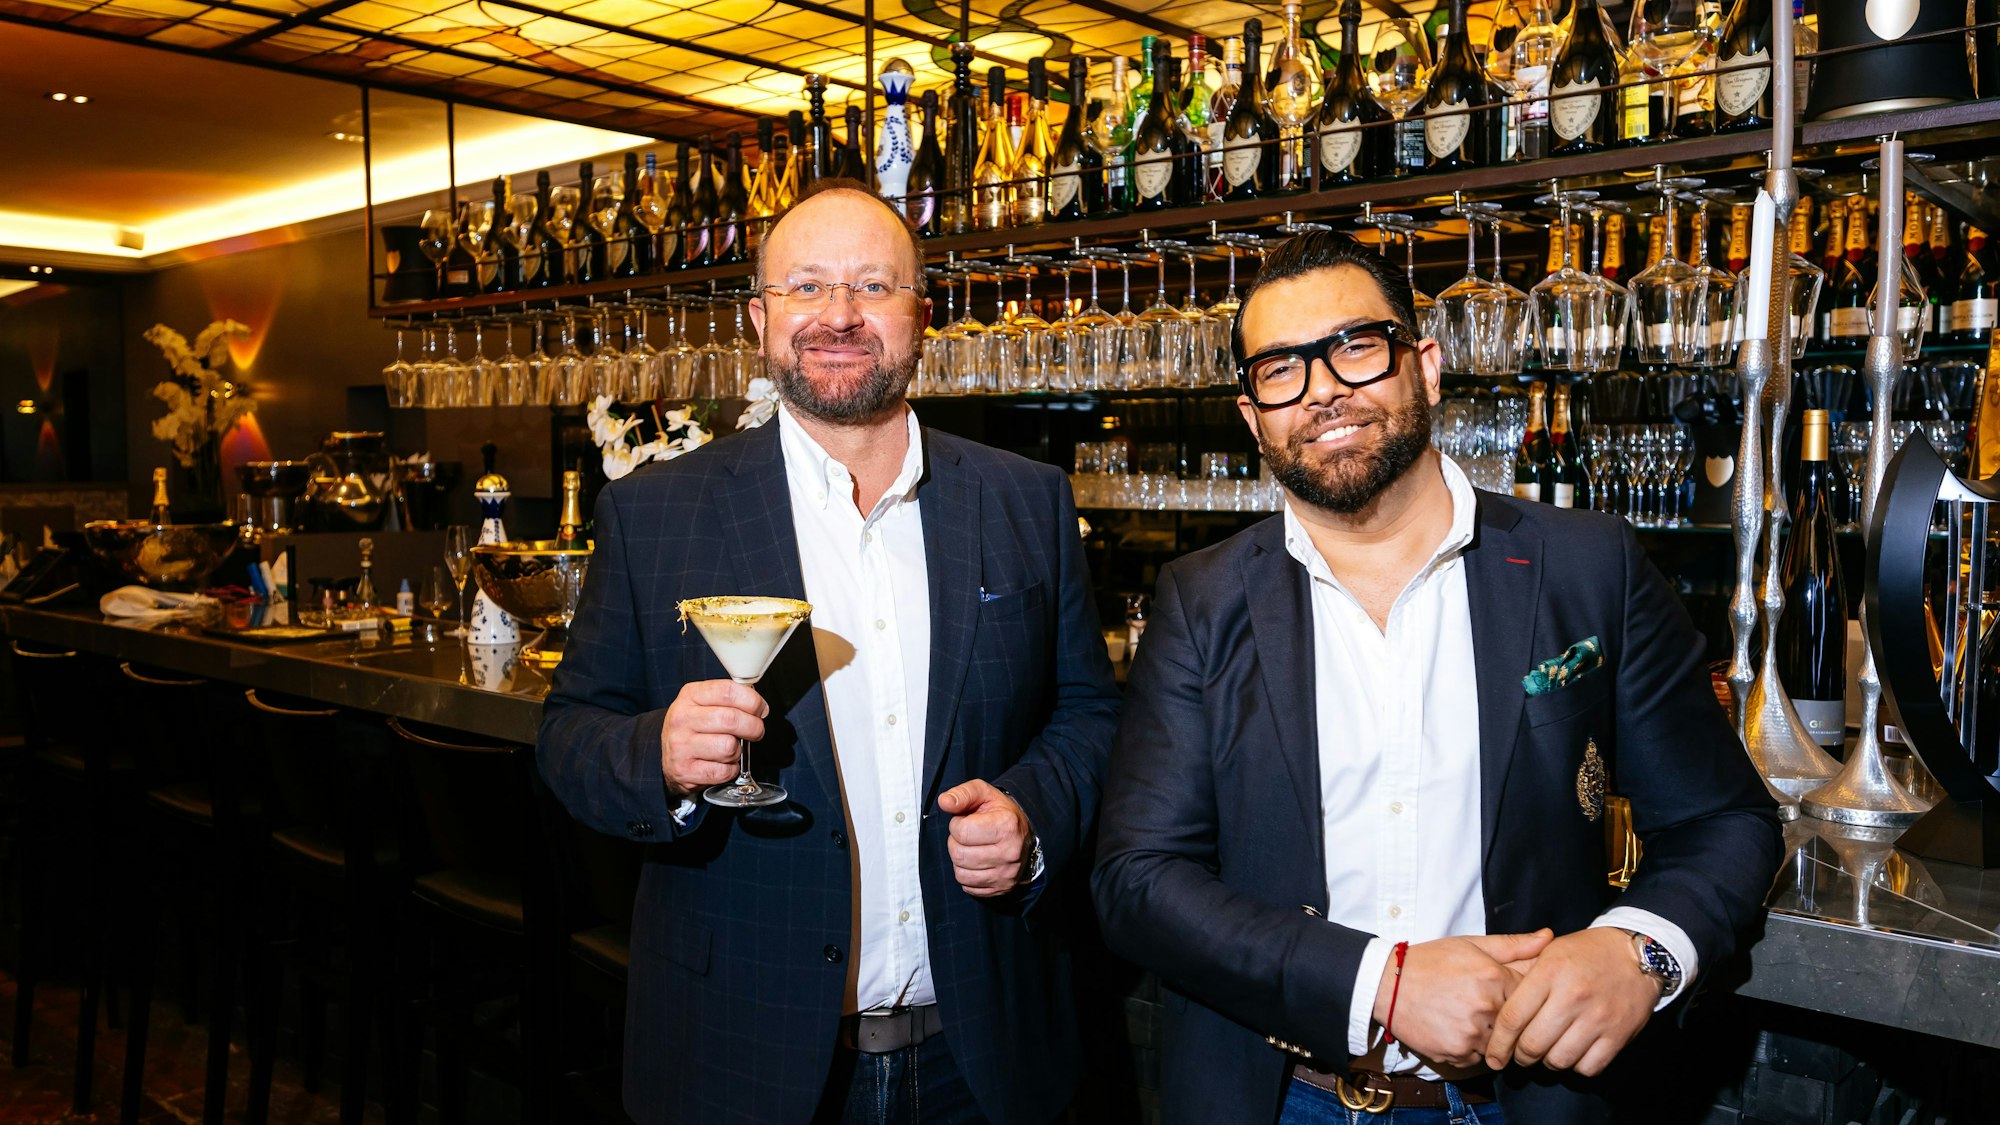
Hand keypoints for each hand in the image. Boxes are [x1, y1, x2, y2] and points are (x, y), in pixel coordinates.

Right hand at [661, 679, 767, 796]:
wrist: (666, 757)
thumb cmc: (693, 728)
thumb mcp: (704, 703)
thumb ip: (729, 699)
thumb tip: (759, 706)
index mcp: (689, 696)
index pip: (728, 691)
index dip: (752, 701)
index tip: (760, 709)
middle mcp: (682, 719)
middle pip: (732, 719)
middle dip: (753, 727)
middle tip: (755, 731)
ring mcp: (681, 746)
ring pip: (729, 747)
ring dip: (738, 751)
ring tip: (730, 748)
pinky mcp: (685, 771)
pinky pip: (724, 771)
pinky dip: (730, 769)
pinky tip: (722, 763)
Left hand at [938, 779, 1034, 897]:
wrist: (1025, 835)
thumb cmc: (1001, 813)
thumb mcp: (984, 794)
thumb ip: (963, 794)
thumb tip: (944, 802)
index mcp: (1006, 826)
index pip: (962, 832)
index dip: (956, 824)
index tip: (966, 821)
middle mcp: (1010, 852)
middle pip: (958, 854)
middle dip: (956, 843)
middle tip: (968, 836)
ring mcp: (1006, 874)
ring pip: (960, 873)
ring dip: (960, 860)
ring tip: (972, 848)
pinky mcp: (1001, 888)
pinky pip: (967, 886)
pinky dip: (966, 874)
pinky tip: (976, 862)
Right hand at [1370, 930, 1552, 1069]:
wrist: (1389, 985)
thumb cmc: (1431, 961)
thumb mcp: (1471, 944)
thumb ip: (1513, 945)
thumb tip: (1549, 937)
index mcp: (1494, 977)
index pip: (1529, 995)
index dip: (1517, 994)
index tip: (1500, 991)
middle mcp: (1487, 1008)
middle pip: (1515, 1023)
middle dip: (1504, 1017)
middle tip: (1482, 1007)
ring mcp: (1472, 1034)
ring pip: (1499, 1044)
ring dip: (1490, 1035)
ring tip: (1467, 1018)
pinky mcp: (1457, 1054)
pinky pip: (1478, 1058)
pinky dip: (1471, 1048)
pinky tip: (1455, 1029)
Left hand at [1483, 927, 1658, 1076]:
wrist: (1637, 954)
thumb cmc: (1585, 953)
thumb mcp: (1549, 950)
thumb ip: (1520, 974)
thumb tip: (1493, 1003)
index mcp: (1549, 973)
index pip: (1513, 1018)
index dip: (1499, 1043)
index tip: (1493, 1055)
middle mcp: (1572, 996)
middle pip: (1532, 1045)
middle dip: (1520, 1057)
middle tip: (1520, 1055)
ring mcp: (1597, 1017)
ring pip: (1559, 1060)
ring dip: (1548, 1062)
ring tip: (1547, 1052)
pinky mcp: (1618, 1035)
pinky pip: (1588, 1067)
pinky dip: (1576, 1067)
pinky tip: (1573, 1054)